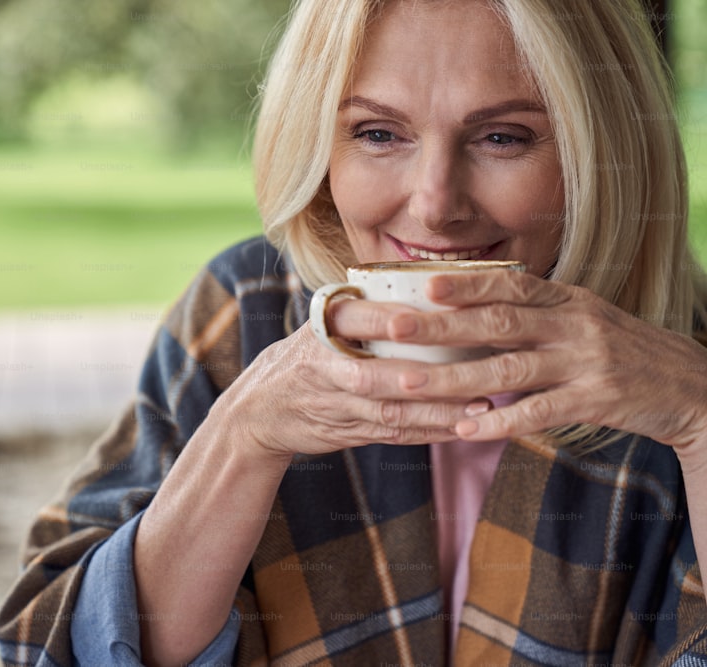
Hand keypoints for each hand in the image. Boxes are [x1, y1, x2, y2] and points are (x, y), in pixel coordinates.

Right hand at [223, 298, 474, 463]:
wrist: (258, 409)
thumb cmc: (308, 355)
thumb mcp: (321, 324)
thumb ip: (364, 310)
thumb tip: (438, 286)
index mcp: (320, 327)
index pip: (351, 318)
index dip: (383, 319)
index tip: (422, 316)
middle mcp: (322, 365)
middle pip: (368, 374)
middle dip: (414, 376)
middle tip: (463, 370)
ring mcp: (332, 403)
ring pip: (386, 411)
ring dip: (434, 411)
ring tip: (479, 403)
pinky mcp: (344, 431)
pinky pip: (391, 434)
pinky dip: (427, 433)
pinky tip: (462, 427)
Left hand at [385, 270, 706, 451]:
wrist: (692, 386)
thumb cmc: (622, 351)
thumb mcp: (583, 318)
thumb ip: (535, 313)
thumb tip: (471, 305)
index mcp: (568, 300)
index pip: (511, 286)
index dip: (467, 284)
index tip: (423, 284)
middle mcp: (575, 324)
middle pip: (499, 322)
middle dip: (442, 326)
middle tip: (395, 328)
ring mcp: (587, 362)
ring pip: (510, 370)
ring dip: (455, 378)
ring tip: (410, 383)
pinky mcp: (598, 401)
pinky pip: (539, 412)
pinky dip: (498, 421)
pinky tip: (463, 429)